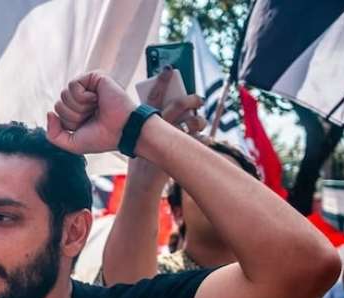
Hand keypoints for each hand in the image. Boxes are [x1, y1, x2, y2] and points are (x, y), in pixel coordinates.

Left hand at [46, 71, 136, 153]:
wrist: (122, 131)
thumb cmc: (101, 138)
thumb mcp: (71, 143)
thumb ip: (53, 134)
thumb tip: (49, 113)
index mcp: (76, 111)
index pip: (57, 112)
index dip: (68, 123)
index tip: (87, 126)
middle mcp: (81, 98)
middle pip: (59, 104)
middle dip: (73, 116)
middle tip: (92, 117)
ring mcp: (87, 87)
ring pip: (64, 94)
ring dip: (79, 107)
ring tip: (95, 108)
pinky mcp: (94, 77)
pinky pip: (73, 84)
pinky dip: (82, 97)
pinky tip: (96, 99)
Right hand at [130, 69, 207, 190]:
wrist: (142, 182)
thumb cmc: (142, 157)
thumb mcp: (140, 136)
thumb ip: (152, 121)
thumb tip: (173, 104)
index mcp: (147, 121)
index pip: (154, 95)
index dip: (162, 80)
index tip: (169, 68)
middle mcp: (158, 127)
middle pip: (178, 105)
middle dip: (191, 100)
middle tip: (198, 99)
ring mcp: (168, 140)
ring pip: (191, 122)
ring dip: (198, 121)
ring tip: (199, 122)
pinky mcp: (178, 153)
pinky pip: (197, 141)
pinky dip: (202, 139)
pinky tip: (203, 140)